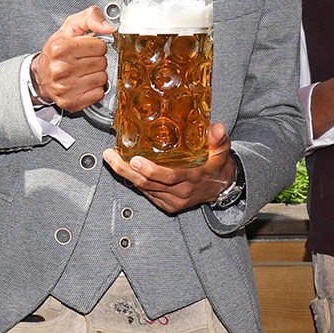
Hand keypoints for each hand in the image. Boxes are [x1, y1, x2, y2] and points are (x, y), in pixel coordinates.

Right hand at [31, 8, 114, 111]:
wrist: (41, 75)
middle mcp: (61, 69)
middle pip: (102, 62)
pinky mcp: (71, 102)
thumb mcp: (70, 27)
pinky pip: (99, 94)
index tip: (85, 48)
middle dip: (96, 59)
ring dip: (96, 74)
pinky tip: (82, 83)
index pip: (100, 46)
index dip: (95, 45)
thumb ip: (91, 18)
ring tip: (82, 71)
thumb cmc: (56, 51)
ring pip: (102, 79)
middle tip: (83, 60)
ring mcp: (65, 88)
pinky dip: (94, 89)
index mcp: (61, 48)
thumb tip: (109, 28)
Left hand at [103, 123, 236, 214]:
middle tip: (111, 156)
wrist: (221, 188)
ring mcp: (173, 200)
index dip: (151, 170)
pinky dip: (134, 182)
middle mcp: (180, 192)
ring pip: (144, 189)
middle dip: (126, 170)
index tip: (136, 160)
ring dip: (125, 174)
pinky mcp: (167, 204)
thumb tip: (218, 128)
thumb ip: (218, 139)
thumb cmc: (218, 168)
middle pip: (149, 183)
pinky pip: (147, 193)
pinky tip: (124, 169)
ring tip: (112, 158)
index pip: (169, 177)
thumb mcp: (222, 152)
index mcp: (192, 179)